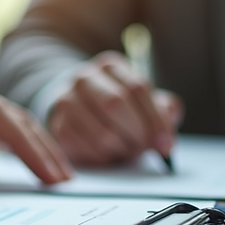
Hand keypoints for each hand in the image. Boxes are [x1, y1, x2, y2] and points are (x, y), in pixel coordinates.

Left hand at [0, 66, 71, 182]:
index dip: (22, 139)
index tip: (43, 168)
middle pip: (15, 117)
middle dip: (42, 147)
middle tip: (63, 182)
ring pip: (18, 124)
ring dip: (41, 149)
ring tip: (62, 180)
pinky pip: (9, 134)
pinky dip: (28, 151)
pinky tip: (45, 170)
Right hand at [47, 51, 182, 165]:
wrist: (76, 109)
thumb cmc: (117, 108)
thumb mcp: (142, 102)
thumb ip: (161, 111)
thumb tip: (166, 135)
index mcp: (110, 67)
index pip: (137, 88)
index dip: (156, 118)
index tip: (166, 142)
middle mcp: (84, 78)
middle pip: (115, 105)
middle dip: (137, 133)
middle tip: (146, 148)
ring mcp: (66, 101)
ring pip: (102, 132)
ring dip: (121, 149)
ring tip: (128, 150)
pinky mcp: (58, 126)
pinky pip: (86, 148)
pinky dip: (103, 157)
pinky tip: (109, 153)